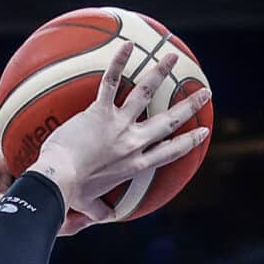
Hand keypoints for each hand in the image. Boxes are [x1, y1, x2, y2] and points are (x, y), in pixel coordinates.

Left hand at [29, 42, 207, 230]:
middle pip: (168, 121)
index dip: (188, 141)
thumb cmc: (70, 195)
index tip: (203, 132)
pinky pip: (111, 82)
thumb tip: (101, 218)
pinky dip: (119, 62)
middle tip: (205, 94)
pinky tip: (128, 45)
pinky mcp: (100, 113)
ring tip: (172, 57)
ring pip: (145, 94)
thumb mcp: (90, 205)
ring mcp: (118, 126)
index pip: (169, 152)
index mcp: (134, 165)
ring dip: (161, 73)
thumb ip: (99, 211)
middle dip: (190, 106)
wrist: (58, 180)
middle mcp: (133, 143)